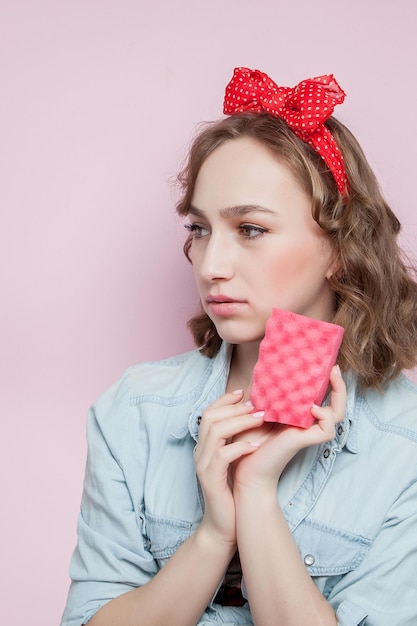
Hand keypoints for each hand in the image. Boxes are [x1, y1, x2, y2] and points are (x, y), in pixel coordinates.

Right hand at [194, 389, 264, 544]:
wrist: (225, 525)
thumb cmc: (234, 490)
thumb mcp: (236, 460)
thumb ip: (239, 439)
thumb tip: (258, 415)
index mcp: (205, 445)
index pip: (209, 412)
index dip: (224, 400)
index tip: (243, 392)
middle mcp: (200, 452)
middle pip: (210, 417)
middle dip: (235, 408)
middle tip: (257, 405)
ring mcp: (203, 465)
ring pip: (215, 432)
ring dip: (239, 422)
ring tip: (260, 419)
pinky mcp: (210, 479)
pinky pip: (222, 456)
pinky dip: (239, 447)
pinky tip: (255, 445)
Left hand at [232, 365, 345, 491]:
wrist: (245, 465)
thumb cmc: (249, 437)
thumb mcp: (257, 408)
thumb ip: (267, 393)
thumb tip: (267, 369)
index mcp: (300, 416)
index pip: (323, 399)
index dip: (330, 384)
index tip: (327, 365)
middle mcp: (308, 424)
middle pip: (337, 407)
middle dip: (340, 387)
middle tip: (335, 368)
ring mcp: (309, 432)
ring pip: (337, 416)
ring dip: (337, 397)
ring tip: (331, 379)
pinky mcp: (305, 441)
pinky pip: (327, 430)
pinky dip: (325, 417)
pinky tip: (313, 409)